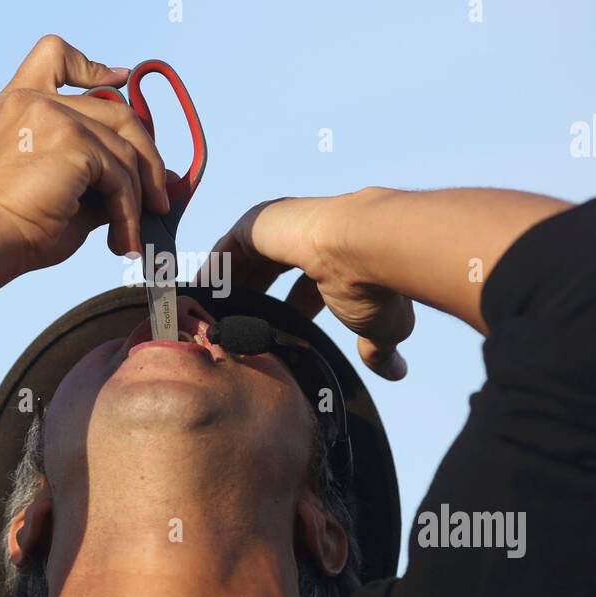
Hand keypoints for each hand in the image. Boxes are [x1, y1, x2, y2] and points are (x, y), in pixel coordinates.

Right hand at [0, 35, 171, 270]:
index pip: (54, 54)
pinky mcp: (71, 140)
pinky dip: (127, 210)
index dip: (91, 66)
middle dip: (145, 154)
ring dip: (139, 193)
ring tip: (132, 230)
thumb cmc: (19, 223)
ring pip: (124, 146)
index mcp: (17, 103)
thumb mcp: (60, 182)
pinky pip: (119, 174)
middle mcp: (32, 100)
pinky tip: (122, 237)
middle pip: (115, 109)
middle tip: (156, 196)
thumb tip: (163, 180)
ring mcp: (52, 115)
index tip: (120, 79)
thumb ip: (103, 169)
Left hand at [207, 194, 414, 379]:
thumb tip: (397, 372)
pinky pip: (222, 254)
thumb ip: (379, 347)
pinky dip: (210, 276)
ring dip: (225, 292)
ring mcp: (279, 227)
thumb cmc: (377, 288)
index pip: (302, 287)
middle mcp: (304, 236)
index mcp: (333, 257)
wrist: (368, 250)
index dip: (284, 313)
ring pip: (240, 263)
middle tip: (229, 337)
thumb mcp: (381, 326)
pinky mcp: (255, 224)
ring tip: (207, 325)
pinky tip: (198, 302)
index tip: (268, 340)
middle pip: (264, 274)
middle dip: (247, 304)